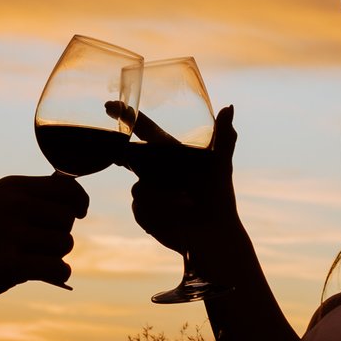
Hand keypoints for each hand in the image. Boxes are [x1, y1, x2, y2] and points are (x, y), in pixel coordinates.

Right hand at [0, 174, 91, 300]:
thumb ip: (28, 194)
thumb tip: (69, 188)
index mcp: (11, 188)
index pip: (65, 188)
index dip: (78, 200)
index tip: (79, 211)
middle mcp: (13, 206)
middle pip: (66, 218)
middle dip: (59, 233)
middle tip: (38, 244)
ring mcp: (12, 235)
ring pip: (63, 244)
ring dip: (54, 255)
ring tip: (31, 258)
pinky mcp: (11, 265)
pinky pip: (57, 267)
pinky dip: (56, 273)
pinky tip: (45, 273)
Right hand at [116, 103, 241, 259]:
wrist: (213, 234)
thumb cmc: (220, 196)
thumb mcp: (221, 164)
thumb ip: (224, 136)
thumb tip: (230, 106)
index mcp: (170, 152)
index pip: (143, 129)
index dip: (126, 116)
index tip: (110, 106)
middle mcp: (154, 168)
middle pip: (130, 157)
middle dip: (122, 157)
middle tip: (122, 156)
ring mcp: (147, 190)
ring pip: (138, 188)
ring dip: (161, 198)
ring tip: (186, 204)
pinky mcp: (144, 211)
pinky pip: (140, 208)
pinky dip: (158, 213)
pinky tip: (175, 217)